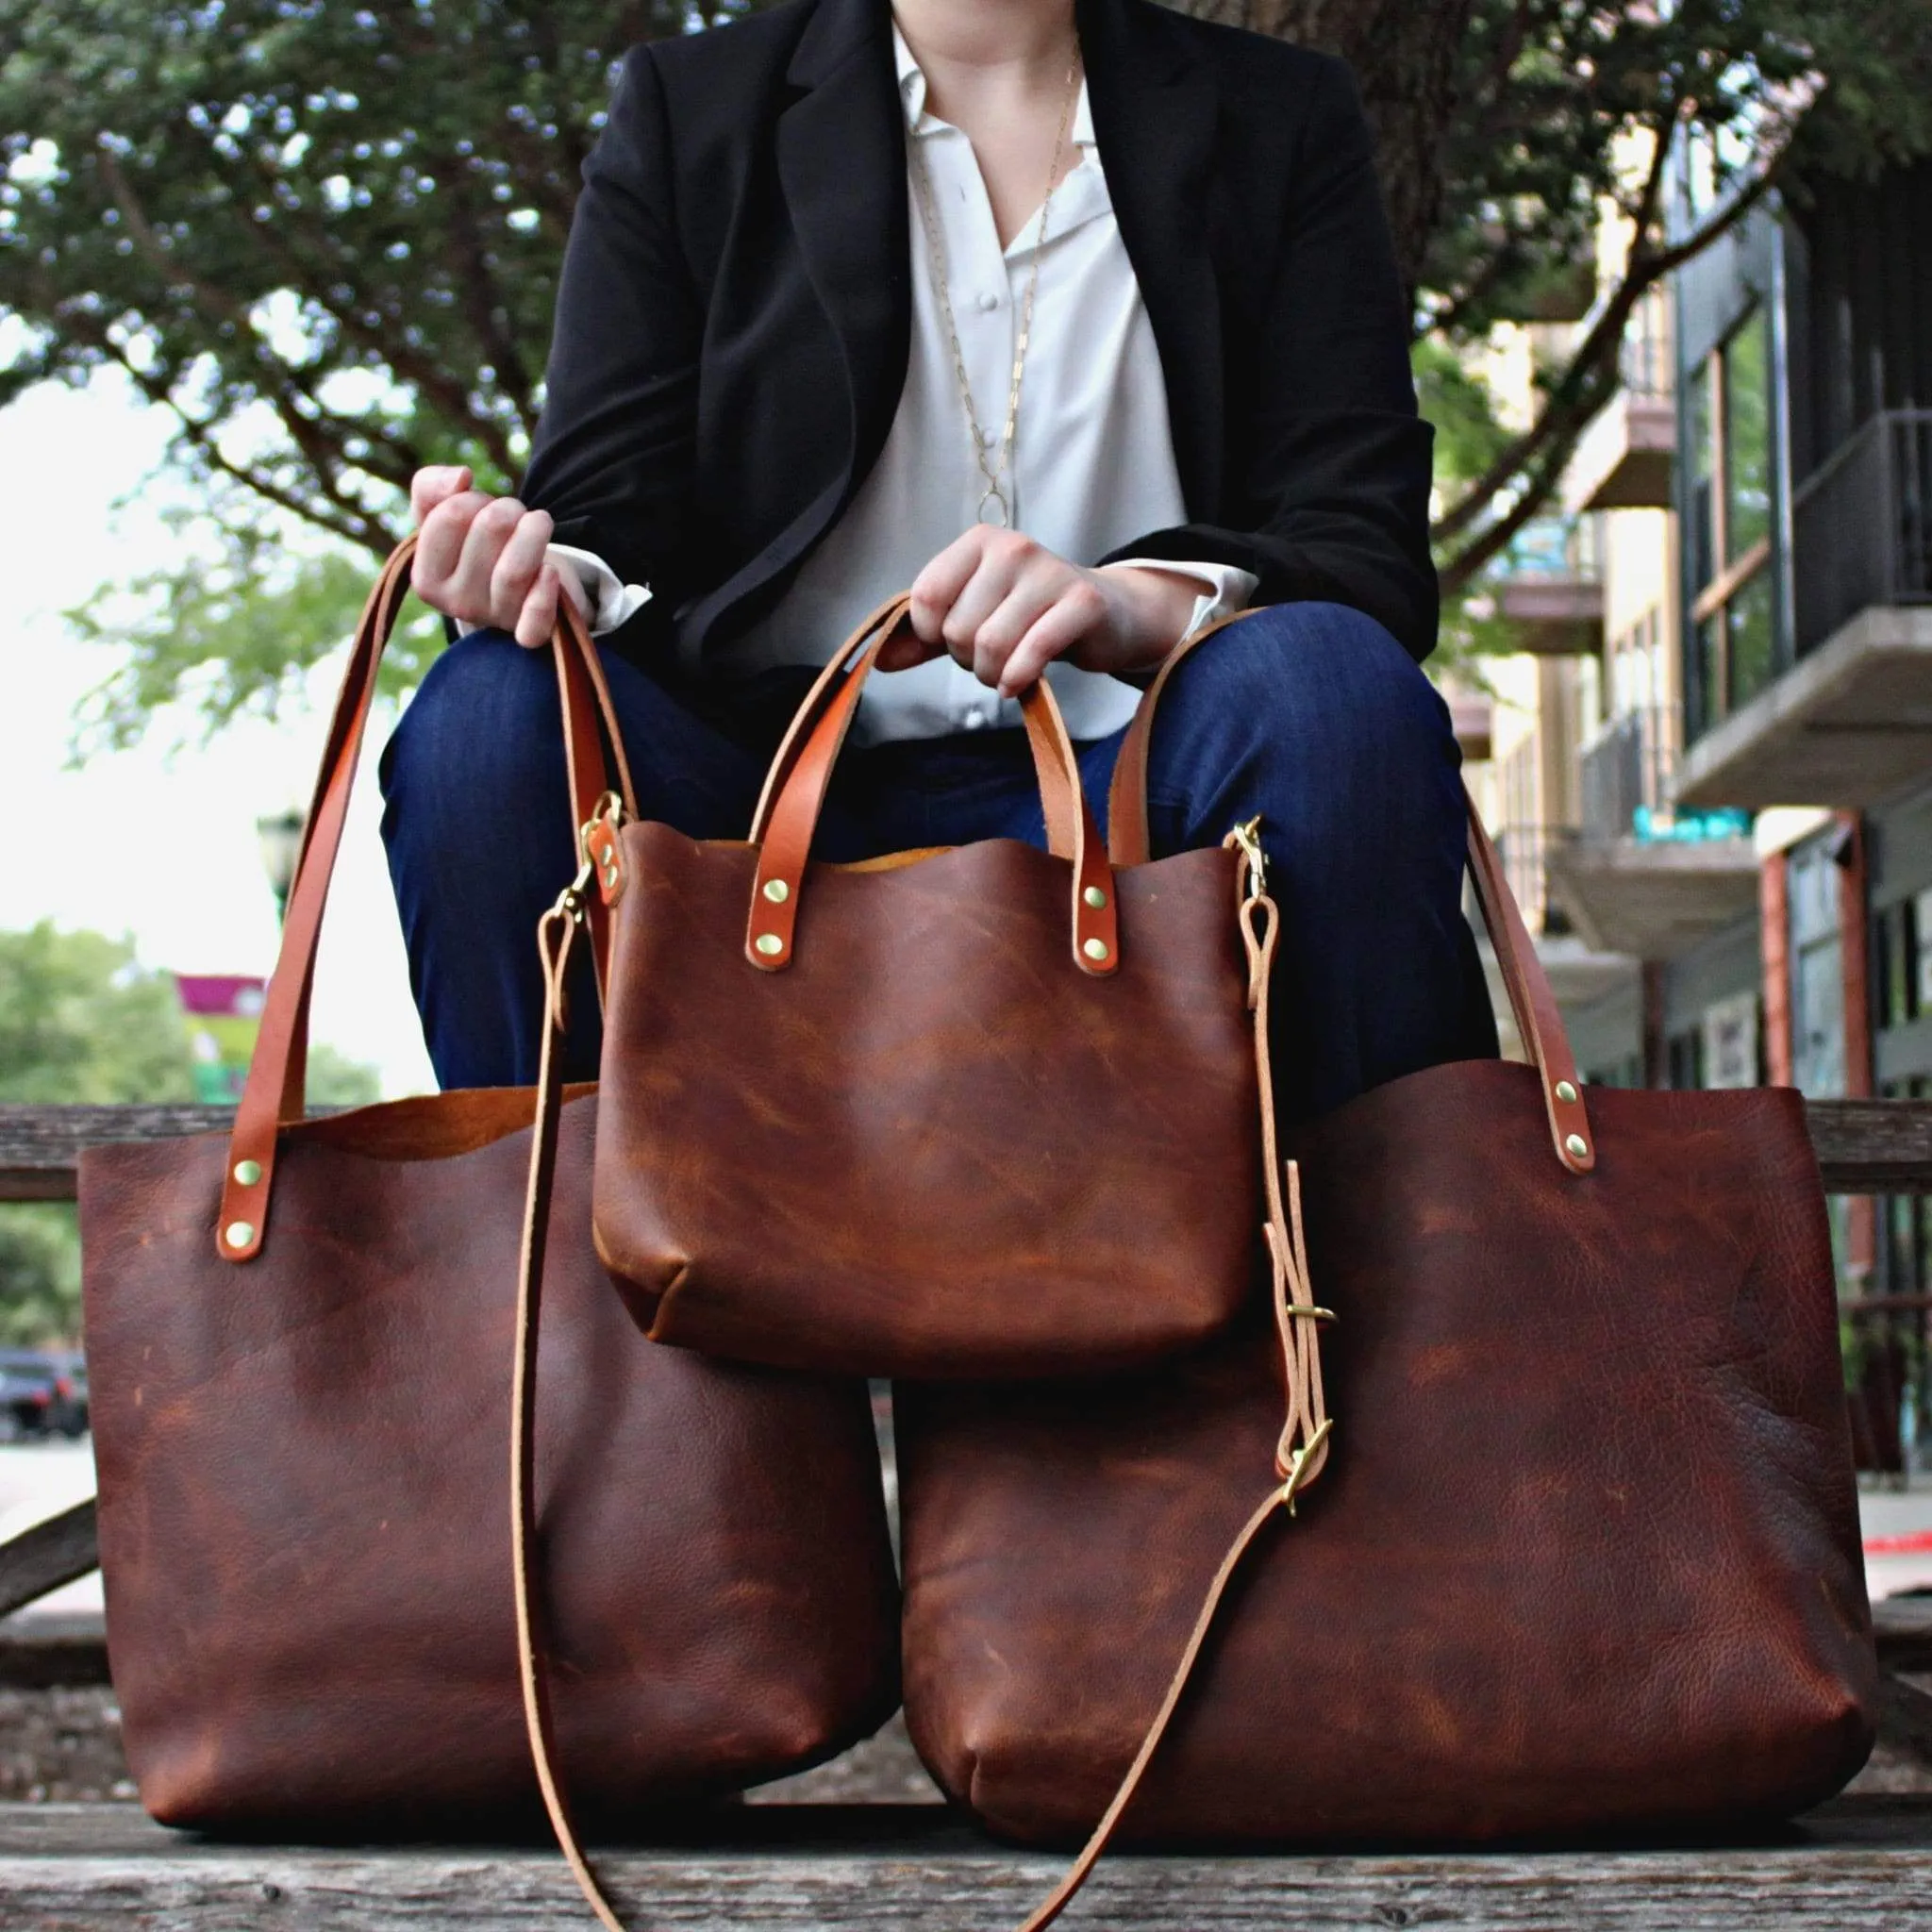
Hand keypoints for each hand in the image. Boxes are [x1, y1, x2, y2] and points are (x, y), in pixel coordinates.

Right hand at [408, 465, 588, 648]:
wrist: (521, 586)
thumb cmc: (478, 546)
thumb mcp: (442, 516)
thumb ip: (432, 488)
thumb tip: (461, 477)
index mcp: (428, 578)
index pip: (450, 516)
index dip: (472, 498)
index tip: (482, 507)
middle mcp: (457, 604)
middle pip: (490, 529)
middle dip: (508, 508)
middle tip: (515, 515)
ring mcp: (495, 619)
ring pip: (515, 570)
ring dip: (535, 529)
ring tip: (540, 522)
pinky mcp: (531, 633)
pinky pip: (534, 626)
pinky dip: (544, 597)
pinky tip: (550, 572)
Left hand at [879, 528, 1200, 693]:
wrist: (1105, 613)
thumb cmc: (1029, 615)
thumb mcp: (973, 616)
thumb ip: (924, 636)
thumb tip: (877, 658)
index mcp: (979, 543)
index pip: (926, 597)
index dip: (931, 634)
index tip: (954, 639)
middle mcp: (1012, 548)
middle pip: (958, 629)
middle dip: (968, 660)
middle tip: (990, 658)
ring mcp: (1049, 573)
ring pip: (991, 645)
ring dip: (992, 675)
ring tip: (1006, 671)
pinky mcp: (1082, 603)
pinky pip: (1033, 651)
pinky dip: (1019, 678)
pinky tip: (1019, 684)